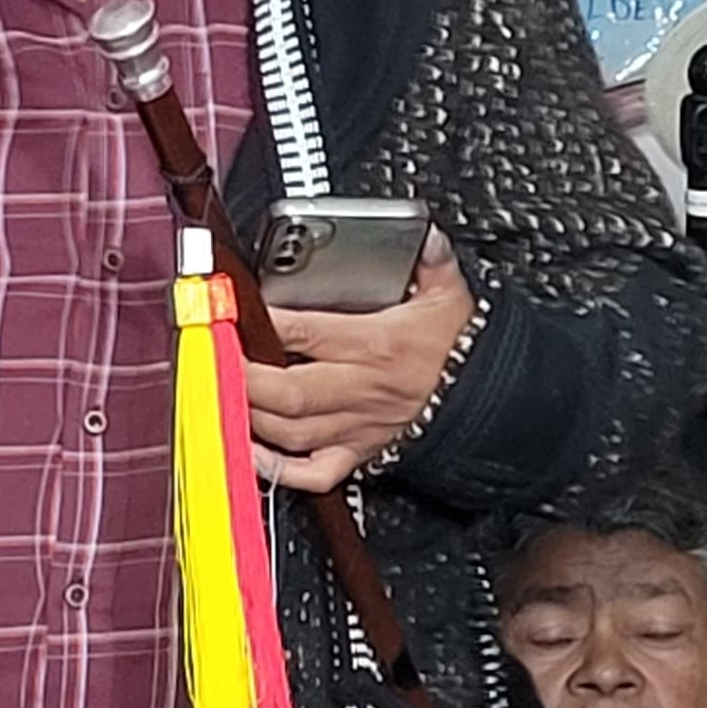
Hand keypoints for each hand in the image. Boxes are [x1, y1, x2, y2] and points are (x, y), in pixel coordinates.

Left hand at [242, 231, 477, 490]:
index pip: (308, 335)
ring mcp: (357, 426)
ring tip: (219, 396)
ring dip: (249, 418)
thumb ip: (429, 259)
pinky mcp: (359, 451)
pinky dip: (277, 469)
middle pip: (288, 393)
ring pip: (291, 433)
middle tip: (213, 361)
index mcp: (378, 345)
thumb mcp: (449, 292)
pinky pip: (313, 473)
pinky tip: (249, 450)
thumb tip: (423, 233)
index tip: (232, 312)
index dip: (265, 325)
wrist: (493, 397)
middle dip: (242, 379)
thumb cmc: (463, 347)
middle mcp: (362, 390)